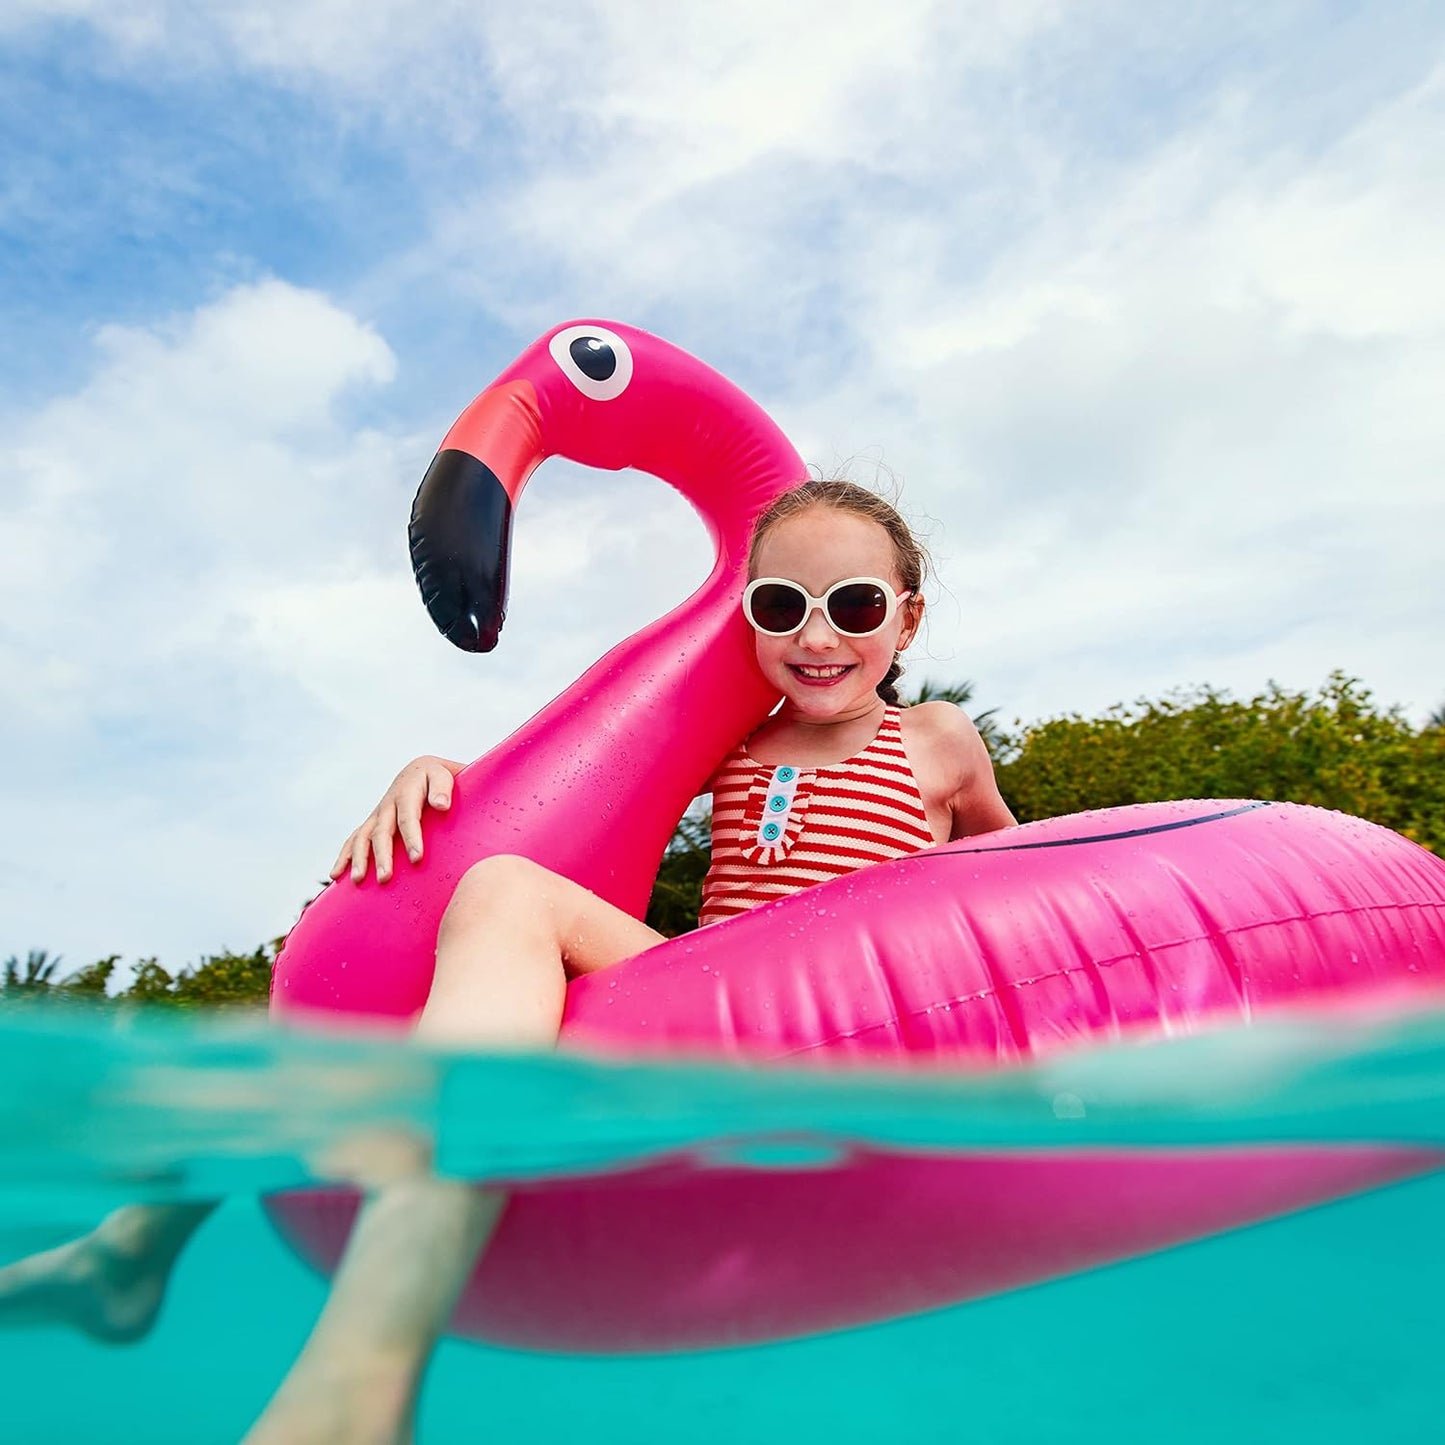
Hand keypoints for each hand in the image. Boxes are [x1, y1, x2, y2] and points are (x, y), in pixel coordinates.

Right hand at [330, 756, 461, 883]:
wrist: (418, 772)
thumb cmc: (435, 778)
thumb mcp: (442, 776)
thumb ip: (442, 788)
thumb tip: (441, 804)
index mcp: (406, 794)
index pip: (408, 818)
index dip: (412, 838)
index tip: (416, 858)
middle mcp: (387, 805)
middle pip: (381, 832)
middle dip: (382, 856)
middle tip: (385, 878)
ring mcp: (376, 816)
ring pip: (363, 838)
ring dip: (359, 859)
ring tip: (358, 880)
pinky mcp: (371, 824)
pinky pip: (353, 841)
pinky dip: (343, 858)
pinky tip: (336, 876)